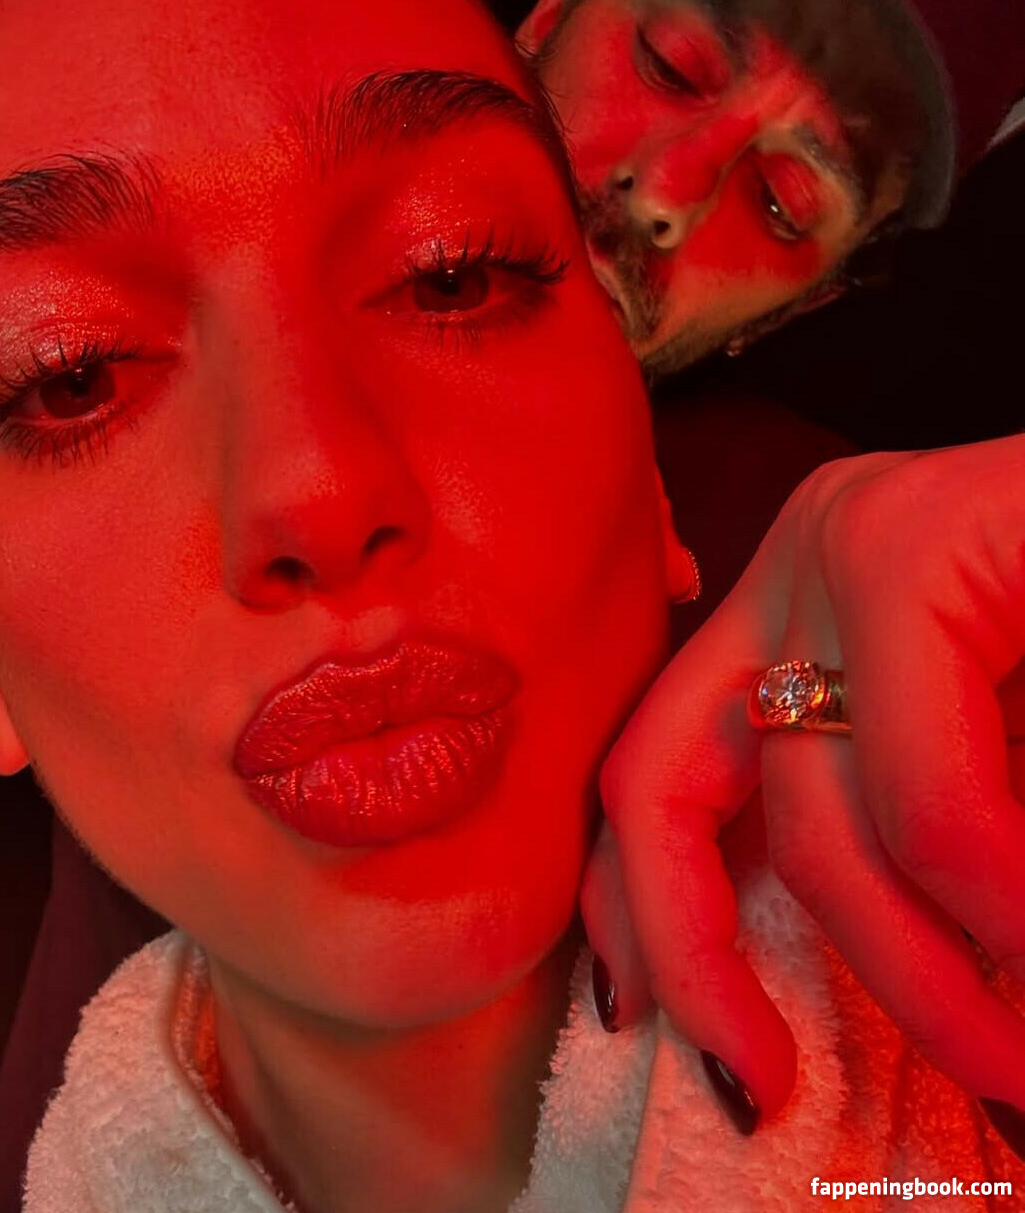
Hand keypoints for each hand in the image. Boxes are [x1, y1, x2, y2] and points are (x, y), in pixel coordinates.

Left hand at [584, 434, 1024, 1146]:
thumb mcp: (975, 743)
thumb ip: (898, 828)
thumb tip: (889, 976)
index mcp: (788, 613)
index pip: (655, 775)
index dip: (641, 917)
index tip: (682, 1037)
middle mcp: (793, 569)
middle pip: (657, 785)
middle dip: (693, 955)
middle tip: (763, 1085)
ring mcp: (855, 546)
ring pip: (812, 812)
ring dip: (913, 971)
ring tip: (1010, 1067)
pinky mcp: (934, 542)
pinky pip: (929, 795)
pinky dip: (987, 900)